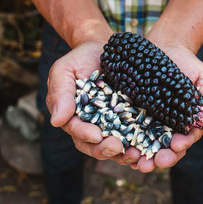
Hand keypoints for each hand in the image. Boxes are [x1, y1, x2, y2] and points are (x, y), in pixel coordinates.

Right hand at [46, 40, 142, 163]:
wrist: (103, 49)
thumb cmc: (80, 58)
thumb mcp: (64, 70)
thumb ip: (60, 94)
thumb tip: (56, 121)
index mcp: (72, 116)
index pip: (76, 130)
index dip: (85, 134)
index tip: (96, 135)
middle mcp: (90, 125)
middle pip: (94, 145)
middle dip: (104, 149)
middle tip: (117, 147)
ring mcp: (110, 124)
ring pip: (113, 146)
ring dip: (123, 154)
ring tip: (135, 155)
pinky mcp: (127, 120)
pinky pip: (132, 136)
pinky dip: (138, 144)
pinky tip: (146, 148)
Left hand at [128, 40, 202, 171]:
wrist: (166, 48)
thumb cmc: (189, 65)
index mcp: (185, 122)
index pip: (185, 139)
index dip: (181, 145)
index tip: (177, 145)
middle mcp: (167, 126)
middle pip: (165, 148)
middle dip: (160, 158)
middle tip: (152, 164)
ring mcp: (150, 121)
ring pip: (146, 144)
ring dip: (141, 156)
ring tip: (135, 162)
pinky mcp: (134, 112)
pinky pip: (130, 129)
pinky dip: (127, 141)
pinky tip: (122, 148)